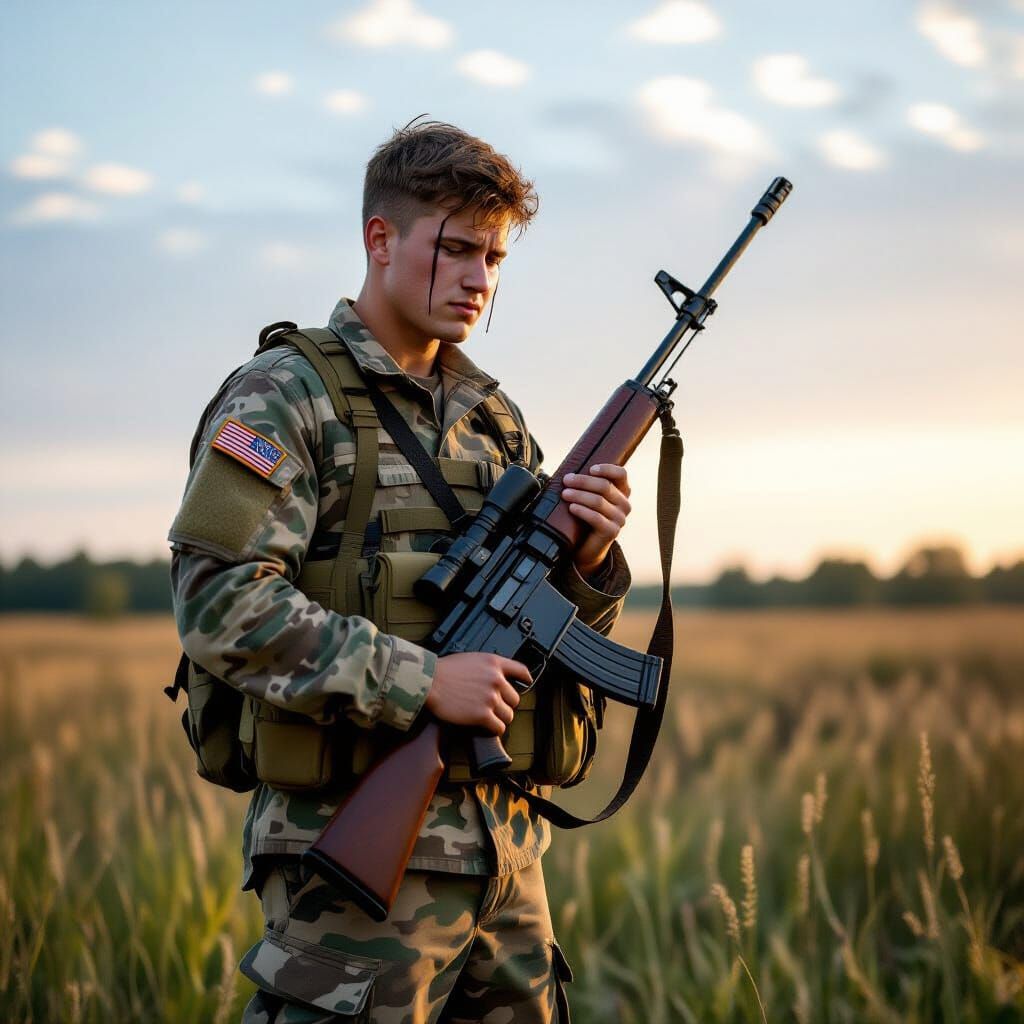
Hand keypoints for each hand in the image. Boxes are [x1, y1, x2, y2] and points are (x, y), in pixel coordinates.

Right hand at [425, 653, 529, 734]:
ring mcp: (491, 698)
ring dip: (500, 719)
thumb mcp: (470, 659)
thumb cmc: (443, 670)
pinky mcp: (483, 715)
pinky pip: (498, 727)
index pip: (520, 670)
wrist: (429, 681)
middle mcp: (496, 679)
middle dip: (505, 704)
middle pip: (514, 699)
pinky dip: (494, 730)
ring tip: (489, 719)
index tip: (526, 682)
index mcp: (494, 663)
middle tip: (493, 707)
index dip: (525, 678)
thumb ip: (485, 668)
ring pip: (508, 715)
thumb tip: (491, 679)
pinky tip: (486, 728)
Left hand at [562, 464, 631, 578]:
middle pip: (605, 486)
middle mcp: (624, 505)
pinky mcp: (612, 532)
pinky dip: (582, 511)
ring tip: (565, 493)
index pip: (621, 474)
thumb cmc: (586, 518)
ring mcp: (620, 519)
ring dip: (579, 495)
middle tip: (566, 480)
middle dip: (583, 481)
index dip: (607, 469)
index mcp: (622, 492)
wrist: (588, 548)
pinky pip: (596, 518)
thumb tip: (570, 473)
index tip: (590, 468)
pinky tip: (571, 508)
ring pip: (599, 501)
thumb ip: (588, 485)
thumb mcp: (589, 498)